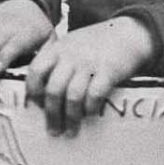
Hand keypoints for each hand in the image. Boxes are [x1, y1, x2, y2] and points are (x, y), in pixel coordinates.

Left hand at [24, 16, 157, 135]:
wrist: (130, 33)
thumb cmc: (97, 43)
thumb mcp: (71, 44)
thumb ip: (56, 62)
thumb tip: (42, 96)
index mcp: (57, 48)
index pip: (35, 71)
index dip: (34, 92)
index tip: (38, 107)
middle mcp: (71, 55)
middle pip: (53, 89)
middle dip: (52, 115)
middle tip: (54, 131)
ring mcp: (90, 62)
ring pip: (72, 96)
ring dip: (71, 118)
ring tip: (71, 131)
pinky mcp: (109, 70)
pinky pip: (94, 95)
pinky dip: (90, 108)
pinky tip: (90, 114)